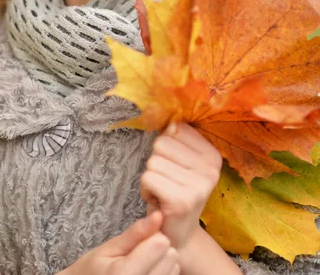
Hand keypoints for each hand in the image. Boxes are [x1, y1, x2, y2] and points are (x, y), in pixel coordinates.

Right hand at [63, 211, 179, 274]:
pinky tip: (147, 273)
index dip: (152, 235)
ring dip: (163, 263)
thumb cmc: (93, 270)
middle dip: (158, 250)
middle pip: (171, 257)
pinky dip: (163, 274)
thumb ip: (135, 233)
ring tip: (142, 265)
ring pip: (174, 269)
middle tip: (138, 254)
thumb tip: (158, 215)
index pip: (161, 244)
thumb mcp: (108, 248)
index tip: (138, 240)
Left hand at [140, 122, 221, 249]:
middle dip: (157, 161)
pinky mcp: (181, 200)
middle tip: (167, 181)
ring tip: (163, 191)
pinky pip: (147, 177)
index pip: (176, 128)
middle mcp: (211, 169)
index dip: (167, 146)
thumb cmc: (174, 191)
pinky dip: (145, 189)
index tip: (175, 166)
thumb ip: (176, 138)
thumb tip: (170, 124)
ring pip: (153, 160)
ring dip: (150, 176)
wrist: (178, 234)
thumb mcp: (180, 161)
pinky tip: (157, 200)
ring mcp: (198, 186)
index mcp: (213, 155)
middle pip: (162, 143)